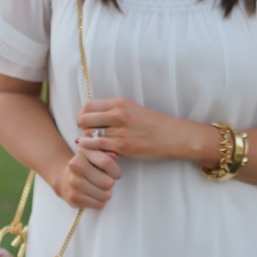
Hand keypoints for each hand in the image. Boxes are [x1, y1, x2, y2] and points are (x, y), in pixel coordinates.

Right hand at [53, 143, 120, 209]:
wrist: (64, 179)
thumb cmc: (86, 167)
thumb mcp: (95, 155)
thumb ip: (106, 153)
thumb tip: (115, 155)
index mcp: (83, 152)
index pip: (106, 162)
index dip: (116, 171)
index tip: (116, 174)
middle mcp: (76, 166)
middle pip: (108, 182)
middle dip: (111, 184)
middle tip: (106, 183)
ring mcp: (73, 183)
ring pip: (105, 195)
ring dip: (107, 195)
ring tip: (101, 190)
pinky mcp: (74, 198)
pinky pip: (99, 205)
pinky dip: (101, 203)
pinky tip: (95, 197)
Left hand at [76, 97, 213, 166]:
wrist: (173, 136)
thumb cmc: (154, 125)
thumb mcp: (133, 110)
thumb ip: (114, 112)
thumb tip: (94, 118)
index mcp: (119, 103)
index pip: (88, 106)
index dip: (83, 116)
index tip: (88, 124)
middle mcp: (117, 114)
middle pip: (84, 119)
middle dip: (83, 129)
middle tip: (90, 137)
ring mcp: (119, 130)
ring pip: (88, 134)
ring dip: (88, 142)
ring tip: (95, 147)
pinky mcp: (123, 146)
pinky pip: (97, 147)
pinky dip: (92, 151)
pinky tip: (98, 154)